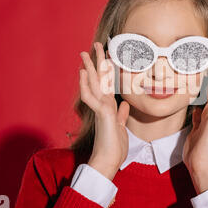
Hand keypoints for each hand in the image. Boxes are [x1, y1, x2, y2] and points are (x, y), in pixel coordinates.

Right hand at [79, 42, 129, 180]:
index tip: (107, 56)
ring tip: (85, 53)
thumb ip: (121, 114)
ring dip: (89, 67)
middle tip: (96, 45)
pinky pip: (91, 97)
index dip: (107, 69)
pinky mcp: (101, 114)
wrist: (108, 162)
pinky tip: (83, 73)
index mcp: (107, 106)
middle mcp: (102, 105)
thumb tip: (123, 105)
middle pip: (99, 79)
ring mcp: (100, 109)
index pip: (107, 83)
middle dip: (97, 61)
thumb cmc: (113, 147)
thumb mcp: (120, 126)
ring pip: (93, 84)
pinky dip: (86, 85)